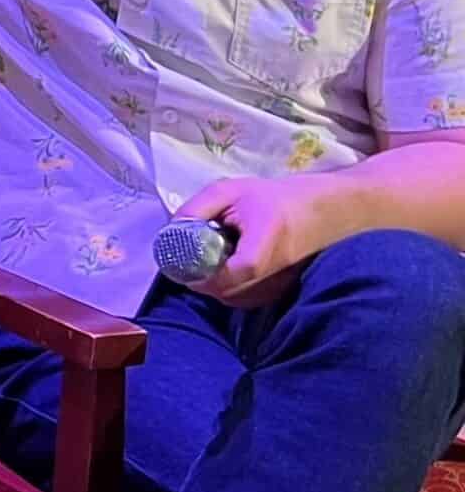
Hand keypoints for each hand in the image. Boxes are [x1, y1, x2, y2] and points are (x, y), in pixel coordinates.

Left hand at [175, 175, 333, 304]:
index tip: (185, 266)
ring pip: (238, 299)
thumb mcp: (227, 192)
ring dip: (216, 287)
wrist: (320, 210)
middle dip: (204, 281)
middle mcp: (279, 266)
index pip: (241, 269)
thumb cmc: (270, 198)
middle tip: (189, 263)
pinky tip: (225, 271)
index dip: (209, 274)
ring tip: (209, 263)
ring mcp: (284, 283)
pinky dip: (230, 290)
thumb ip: (196, 210)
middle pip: (233, 290)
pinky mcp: (283, 291)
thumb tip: (170, 233)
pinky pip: (248, 300)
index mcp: (268, 238)